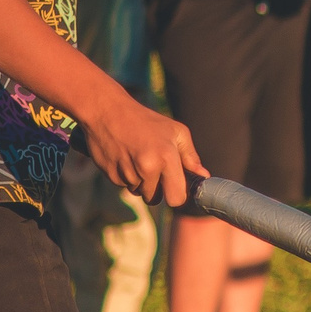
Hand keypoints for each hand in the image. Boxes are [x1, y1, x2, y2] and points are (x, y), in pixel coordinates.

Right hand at [77, 91, 205, 207]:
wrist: (107, 111)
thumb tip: (203, 176)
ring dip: (140, 182)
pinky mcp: (111, 175)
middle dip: (157, 190)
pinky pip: (123, 186)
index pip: (176, 198)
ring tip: (138, 158)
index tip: (175, 187)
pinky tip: (125, 158)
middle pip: (155, 199)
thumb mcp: (176, 131)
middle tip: (155, 170)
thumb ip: (190, 156)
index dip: (177, 195)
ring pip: (139, 192)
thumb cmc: (146, 121)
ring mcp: (127, 173)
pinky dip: (126, 177)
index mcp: (166, 157)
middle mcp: (147, 168)